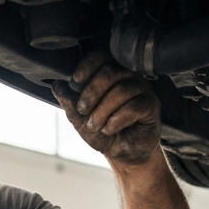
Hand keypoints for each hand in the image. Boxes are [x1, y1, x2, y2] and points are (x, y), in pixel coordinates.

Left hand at [52, 51, 160, 166]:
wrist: (121, 152)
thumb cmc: (102, 131)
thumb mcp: (79, 118)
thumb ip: (69, 102)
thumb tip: (56, 85)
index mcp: (111, 74)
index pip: (102, 56)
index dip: (87, 66)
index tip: (75, 82)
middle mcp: (128, 77)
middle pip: (111, 72)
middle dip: (91, 93)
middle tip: (83, 110)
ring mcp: (142, 90)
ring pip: (122, 90)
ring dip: (102, 111)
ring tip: (95, 126)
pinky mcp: (151, 105)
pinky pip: (134, 106)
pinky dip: (116, 120)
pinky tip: (110, 129)